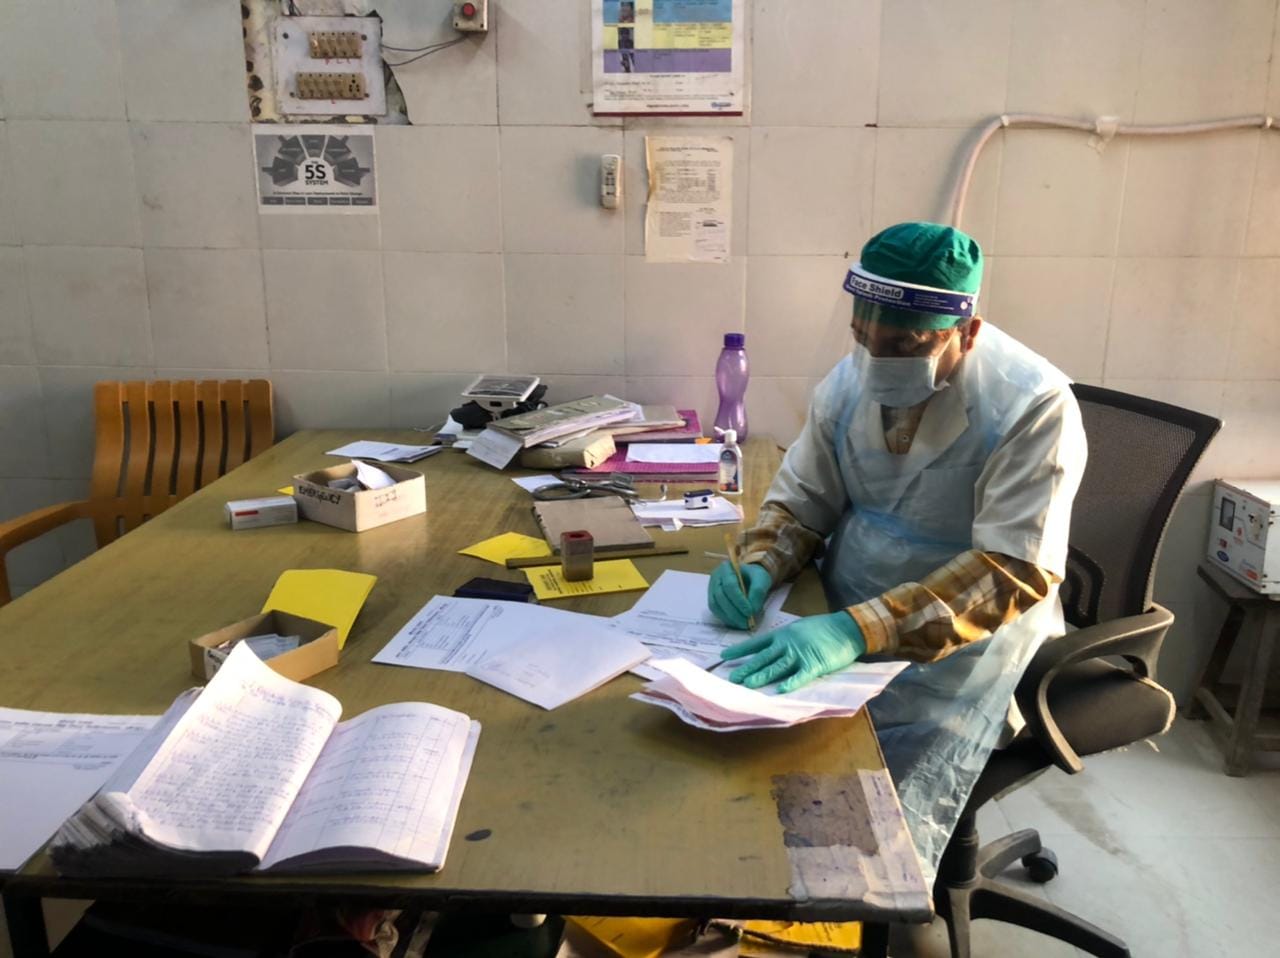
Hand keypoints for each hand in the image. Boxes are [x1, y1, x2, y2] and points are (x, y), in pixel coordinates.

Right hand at [708, 562, 772, 630]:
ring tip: (742, 625)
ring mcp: (712, 589)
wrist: (750, 577)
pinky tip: (736, 623)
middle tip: (746, 623)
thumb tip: (752, 610)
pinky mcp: (713, 599)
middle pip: (720, 597)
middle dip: (734, 612)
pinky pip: (716, 611)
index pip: (730, 585)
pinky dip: (726, 618)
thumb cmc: (755, 576)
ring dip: (729, 617)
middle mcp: (716, 578)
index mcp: (726, 568)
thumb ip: (758, 592)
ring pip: (715, 605)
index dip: (739, 600)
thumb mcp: (761, 579)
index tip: (749, 612)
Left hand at [721, 611, 865, 693]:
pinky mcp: (815, 665)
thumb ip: (784, 638)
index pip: (756, 643)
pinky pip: (800, 675)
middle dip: (747, 668)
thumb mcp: (798, 628)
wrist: (846, 628)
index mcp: (783, 634)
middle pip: (763, 658)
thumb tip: (769, 647)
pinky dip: (790, 683)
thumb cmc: (822, 628)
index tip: (724, 656)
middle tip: (732, 677)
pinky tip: (779, 690)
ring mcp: (801, 654)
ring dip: (762, 676)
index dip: (740, 650)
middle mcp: (788, 644)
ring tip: (748, 684)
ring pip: (777, 667)